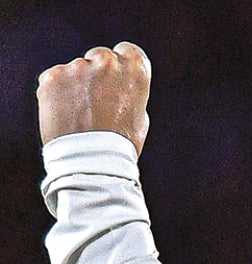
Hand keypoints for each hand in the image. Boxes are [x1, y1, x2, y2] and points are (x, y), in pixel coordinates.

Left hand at [37, 42, 150, 156]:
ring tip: (79, 118)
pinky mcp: (53, 77)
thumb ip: (128, 93)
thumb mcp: (139, 118)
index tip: (116, 84)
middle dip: (97, 76)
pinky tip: (64, 117)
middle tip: (96, 106)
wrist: (91, 164)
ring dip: (75, 88)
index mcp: (134, 69)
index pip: (128, 52)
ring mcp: (77, 67)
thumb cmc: (120, 147)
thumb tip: (118, 86)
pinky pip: (54, 81)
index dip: (122, 68)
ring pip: (75, 71)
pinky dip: (56, 95)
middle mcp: (106, 62)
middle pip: (100, 57)